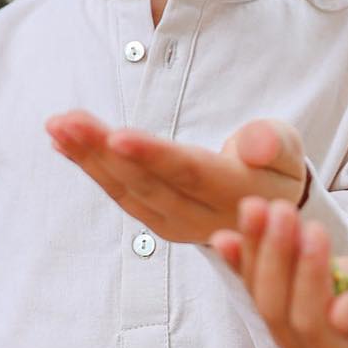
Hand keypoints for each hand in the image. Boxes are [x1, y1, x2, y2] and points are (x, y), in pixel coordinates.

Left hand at [46, 111, 305, 242]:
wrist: (274, 217)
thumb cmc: (277, 168)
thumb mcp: (289, 150)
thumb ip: (274, 143)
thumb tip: (254, 143)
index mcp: (237, 194)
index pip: (190, 173)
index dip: (153, 156)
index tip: (116, 135)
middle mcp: (202, 218)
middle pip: (148, 183)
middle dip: (103, 151)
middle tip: (67, 121)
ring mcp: (177, 226)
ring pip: (128, 192)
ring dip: (89, 159)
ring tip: (58, 126)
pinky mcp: (159, 224)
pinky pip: (122, 196)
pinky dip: (91, 169)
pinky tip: (64, 144)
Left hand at [210, 197, 347, 347]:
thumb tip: (343, 311)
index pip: (313, 324)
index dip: (310, 278)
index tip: (316, 230)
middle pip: (278, 310)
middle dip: (277, 256)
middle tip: (282, 209)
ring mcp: (294, 342)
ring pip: (262, 296)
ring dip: (255, 250)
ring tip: (254, 206)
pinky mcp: (285, 317)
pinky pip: (257, 289)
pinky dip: (241, 262)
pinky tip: (222, 238)